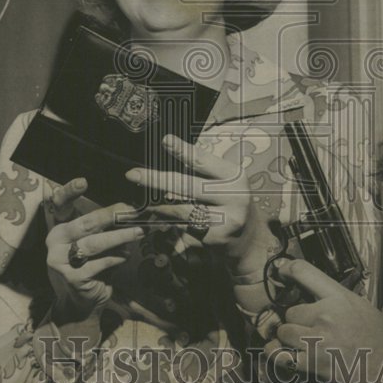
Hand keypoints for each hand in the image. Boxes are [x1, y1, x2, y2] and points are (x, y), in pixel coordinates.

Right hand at [44, 182, 144, 321]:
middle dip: (113, 215)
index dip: (69, 191)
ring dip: (121, 237)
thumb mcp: (93, 242)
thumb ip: (104, 228)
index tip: (83, 181)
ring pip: (96, 243)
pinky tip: (127, 254)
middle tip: (134, 211)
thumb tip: (130, 209)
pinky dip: (117, 258)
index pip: (60, 204)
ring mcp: (60, 260)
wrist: (80, 302)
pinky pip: (101, 263)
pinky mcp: (73, 277)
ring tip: (139, 232)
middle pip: (86, 223)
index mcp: (59, 228)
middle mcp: (55, 242)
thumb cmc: (91, 266)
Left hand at [123, 134, 257, 248]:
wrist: (249, 242)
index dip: (183, 150)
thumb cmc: (228, 204)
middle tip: (133, 174)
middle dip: (157, 180)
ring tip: (141, 202)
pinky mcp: (216, 239)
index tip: (165, 140)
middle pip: (188, 186)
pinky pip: (184, 229)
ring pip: (182, 210)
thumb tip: (166, 159)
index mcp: (234, 176)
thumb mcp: (222, 184)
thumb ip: (200, 173)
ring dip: (158, 206)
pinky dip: (169, 225)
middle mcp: (234, 196)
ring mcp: (227, 219)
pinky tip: (159, 223)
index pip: (204, 161)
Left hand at [266, 258, 382, 382]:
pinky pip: (281, 356)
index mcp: (339, 297)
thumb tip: (313, 290)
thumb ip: (337, 297)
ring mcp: (318, 339)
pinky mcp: (312, 363)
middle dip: (295, 321)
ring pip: (283, 332)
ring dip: (288, 339)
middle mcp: (326, 315)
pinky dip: (278, 356)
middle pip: (290, 311)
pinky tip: (283, 355)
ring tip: (300, 343)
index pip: (303, 271)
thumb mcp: (362, 306)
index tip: (281, 272)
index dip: (287, 269)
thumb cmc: (377, 339)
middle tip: (307, 329)